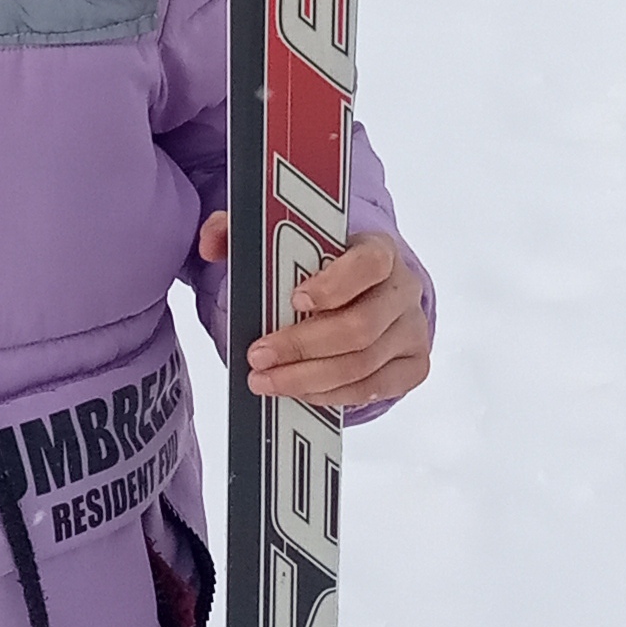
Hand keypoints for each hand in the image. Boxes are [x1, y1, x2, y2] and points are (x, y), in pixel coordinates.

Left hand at [197, 213, 431, 412]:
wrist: (369, 291)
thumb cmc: (323, 265)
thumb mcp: (287, 241)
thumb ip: (243, 231)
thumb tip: (211, 241)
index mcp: (379, 249)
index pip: (368, 264)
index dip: (335, 284)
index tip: (295, 299)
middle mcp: (403, 289)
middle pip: (361, 327)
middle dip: (304, 346)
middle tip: (258, 356)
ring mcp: (412, 331)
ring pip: (364, 365)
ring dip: (309, 379)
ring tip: (266, 381)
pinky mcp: (413, 365)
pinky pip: (374, 390)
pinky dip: (333, 395)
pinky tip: (300, 392)